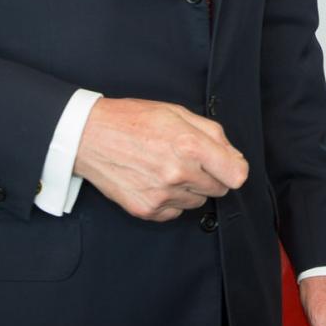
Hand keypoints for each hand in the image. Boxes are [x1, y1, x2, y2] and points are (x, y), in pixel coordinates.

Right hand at [74, 97, 247, 220]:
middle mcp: (178, 173)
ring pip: (197, 202)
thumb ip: (213, 134)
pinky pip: (175, 212)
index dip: (234, 169)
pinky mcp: (146, 210)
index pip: (236, 175)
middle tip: (189, 159)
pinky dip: (171, 201)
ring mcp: (161, 195)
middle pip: (219, 189)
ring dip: (190, 188)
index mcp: (189, 145)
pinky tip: (154, 180)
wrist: (90, 136)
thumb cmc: (134, 120)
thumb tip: (234, 157)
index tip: (228, 165)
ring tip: (167, 167)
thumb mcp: (178, 113)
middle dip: (211, 175)